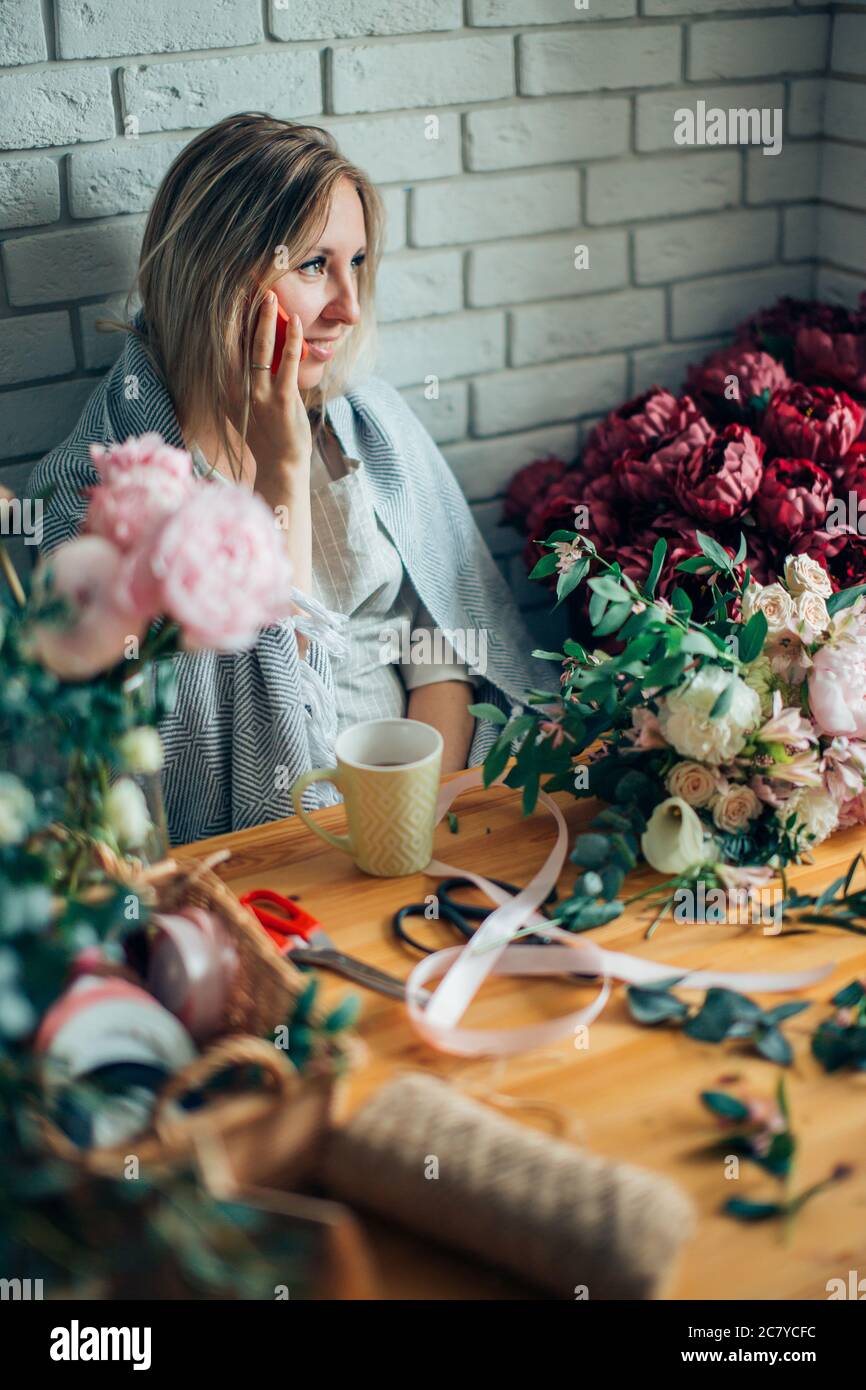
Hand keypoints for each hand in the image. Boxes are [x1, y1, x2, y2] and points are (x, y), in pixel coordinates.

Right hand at [234, 291, 311, 495]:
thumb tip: (252, 345)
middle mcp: (238, 389)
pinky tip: (295, 322)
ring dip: (265, 320)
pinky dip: (291, 340)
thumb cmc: (267, 432)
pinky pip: (286, 364)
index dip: (225, 320)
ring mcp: (259, 395)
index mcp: (228, 388)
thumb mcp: (247, 404)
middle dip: (240, 312)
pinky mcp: (282, 400)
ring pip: (260, 348)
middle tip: (246, 284)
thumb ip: (246, 377)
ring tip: (270, 296)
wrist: (281, 465)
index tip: (228, 294)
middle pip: (236, 341)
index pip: (222, 346)